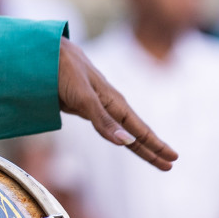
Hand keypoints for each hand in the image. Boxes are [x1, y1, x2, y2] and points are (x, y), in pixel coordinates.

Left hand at [58, 39, 177, 169]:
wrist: (45, 51)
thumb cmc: (64, 70)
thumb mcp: (83, 96)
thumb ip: (103, 119)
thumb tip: (125, 142)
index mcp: (114, 102)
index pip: (140, 130)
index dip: (155, 145)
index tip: (173, 159)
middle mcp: (109, 104)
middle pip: (135, 132)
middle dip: (152, 149)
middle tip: (169, 166)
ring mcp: (96, 105)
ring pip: (121, 129)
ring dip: (138, 144)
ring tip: (153, 156)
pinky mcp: (82, 105)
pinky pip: (106, 124)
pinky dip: (117, 134)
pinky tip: (121, 137)